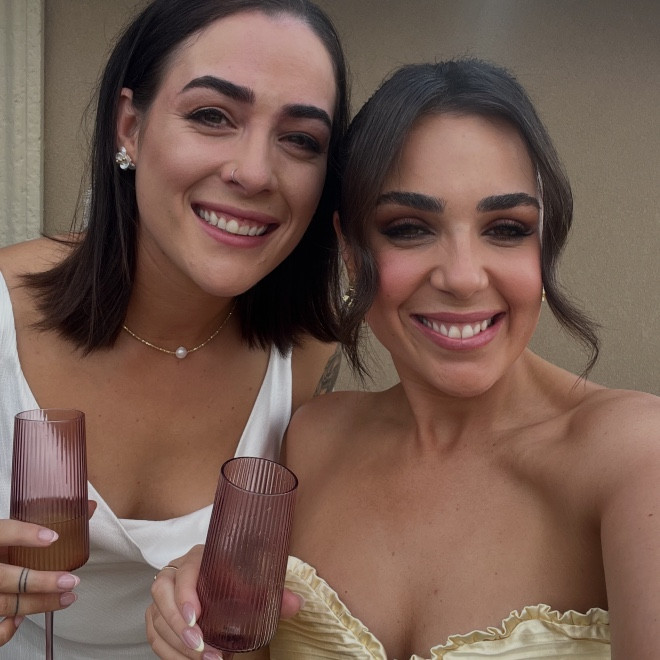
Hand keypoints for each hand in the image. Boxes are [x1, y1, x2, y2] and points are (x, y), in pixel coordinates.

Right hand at [0, 519, 82, 645]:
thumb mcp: (6, 529)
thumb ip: (39, 520)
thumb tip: (88, 508)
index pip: (1, 532)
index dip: (25, 534)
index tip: (53, 537)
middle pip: (6, 578)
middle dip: (41, 582)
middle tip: (70, 580)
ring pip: (5, 603)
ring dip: (38, 604)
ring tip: (66, 598)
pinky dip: (7, 628)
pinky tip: (23, 618)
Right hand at [147, 545, 301, 658]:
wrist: (227, 586)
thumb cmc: (241, 582)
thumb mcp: (258, 586)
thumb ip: (277, 595)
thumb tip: (296, 604)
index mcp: (200, 557)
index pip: (185, 569)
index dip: (186, 593)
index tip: (196, 617)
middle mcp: (177, 571)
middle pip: (161, 592)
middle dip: (177, 622)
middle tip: (199, 645)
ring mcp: (165, 594)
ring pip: (156, 617)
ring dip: (177, 643)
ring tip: (204, 659)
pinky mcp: (158, 615)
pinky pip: (154, 635)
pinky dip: (170, 652)